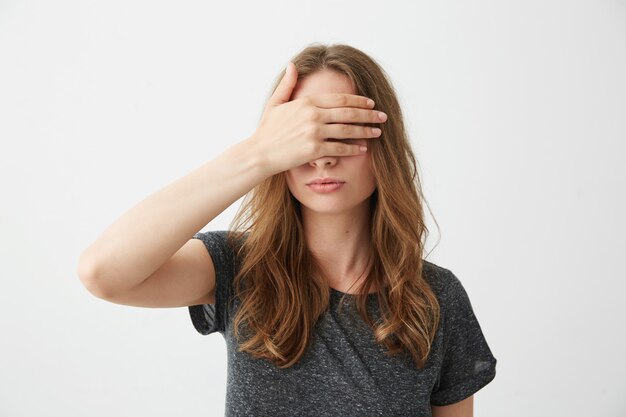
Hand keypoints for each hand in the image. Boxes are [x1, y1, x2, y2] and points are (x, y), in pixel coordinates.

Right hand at [249, 61, 386, 175]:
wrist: (259, 154)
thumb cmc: (267, 130)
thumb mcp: (276, 103)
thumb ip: (287, 84)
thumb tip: (292, 65)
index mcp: (307, 102)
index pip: (340, 99)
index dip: (358, 101)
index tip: (371, 103)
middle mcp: (313, 115)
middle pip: (348, 113)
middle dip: (369, 115)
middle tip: (383, 116)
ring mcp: (314, 132)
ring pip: (347, 130)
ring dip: (366, 131)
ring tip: (378, 132)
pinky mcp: (314, 150)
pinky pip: (339, 148)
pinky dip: (353, 148)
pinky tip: (363, 149)